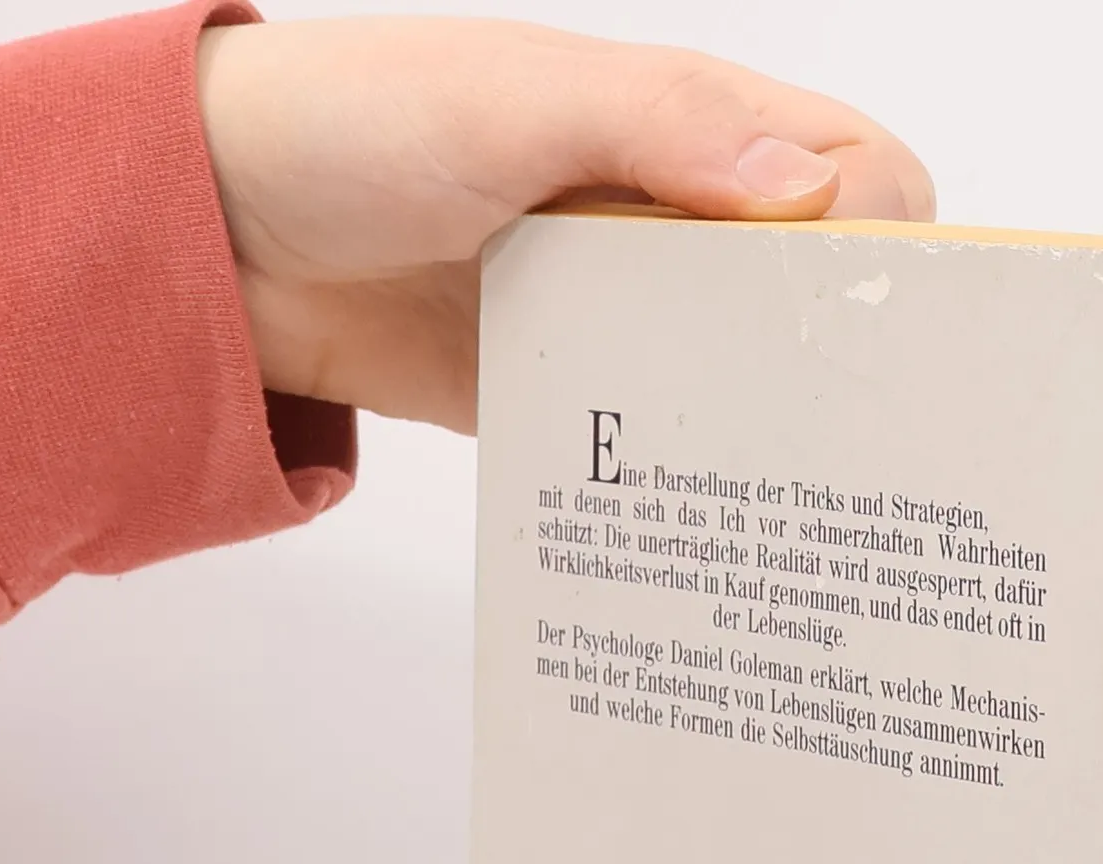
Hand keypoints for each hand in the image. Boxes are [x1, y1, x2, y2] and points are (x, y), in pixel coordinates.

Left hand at [195, 17, 934, 433]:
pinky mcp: (572, 393)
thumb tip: (805, 191)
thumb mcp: (511, 101)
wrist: (218, 234)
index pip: (854, 172)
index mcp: (686, 126)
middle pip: (813, 288)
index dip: (884, 234)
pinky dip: (686, 476)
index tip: (867, 314)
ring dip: (773, 426)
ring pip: (746, 373)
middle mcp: (672, 220)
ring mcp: (623, 313)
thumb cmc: (355, 124)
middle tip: (856, 436)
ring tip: (799, 499)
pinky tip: (704, 523)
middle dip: (848, 352)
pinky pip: (656, 439)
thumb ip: (657, 127)